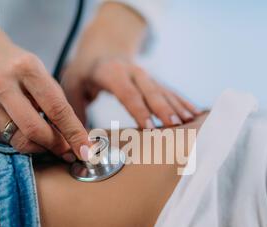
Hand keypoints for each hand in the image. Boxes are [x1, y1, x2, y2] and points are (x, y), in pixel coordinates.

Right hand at [0, 37, 90, 160]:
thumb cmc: (18, 68)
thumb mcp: (41, 74)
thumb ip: (58, 104)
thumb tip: (77, 139)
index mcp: (26, 69)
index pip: (57, 109)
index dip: (74, 133)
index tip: (87, 150)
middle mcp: (2, 85)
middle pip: (36, 130)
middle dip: (57, 146)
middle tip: (69, 152)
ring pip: (22, 141)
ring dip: (41, 147)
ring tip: (49, 141)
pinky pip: (8, 141)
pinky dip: (22, 140)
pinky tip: (24, 129)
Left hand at [62, 56, 199, 128]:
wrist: (101, 49)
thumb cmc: (85, 72)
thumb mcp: (72, 84)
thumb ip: (76, 108)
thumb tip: (79, 137)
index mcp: (112, 73)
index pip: (127, 93)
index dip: (139, 110)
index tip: (150, 127)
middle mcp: (132, 72)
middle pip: (150, 91)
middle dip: (163, 109)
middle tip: (175, 125)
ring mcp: (146, 75)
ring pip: (164, 91)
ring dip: (177, 106)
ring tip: (190, 121)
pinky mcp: (153, 80)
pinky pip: (170, 91)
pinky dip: (182, 102)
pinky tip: (195, 112)